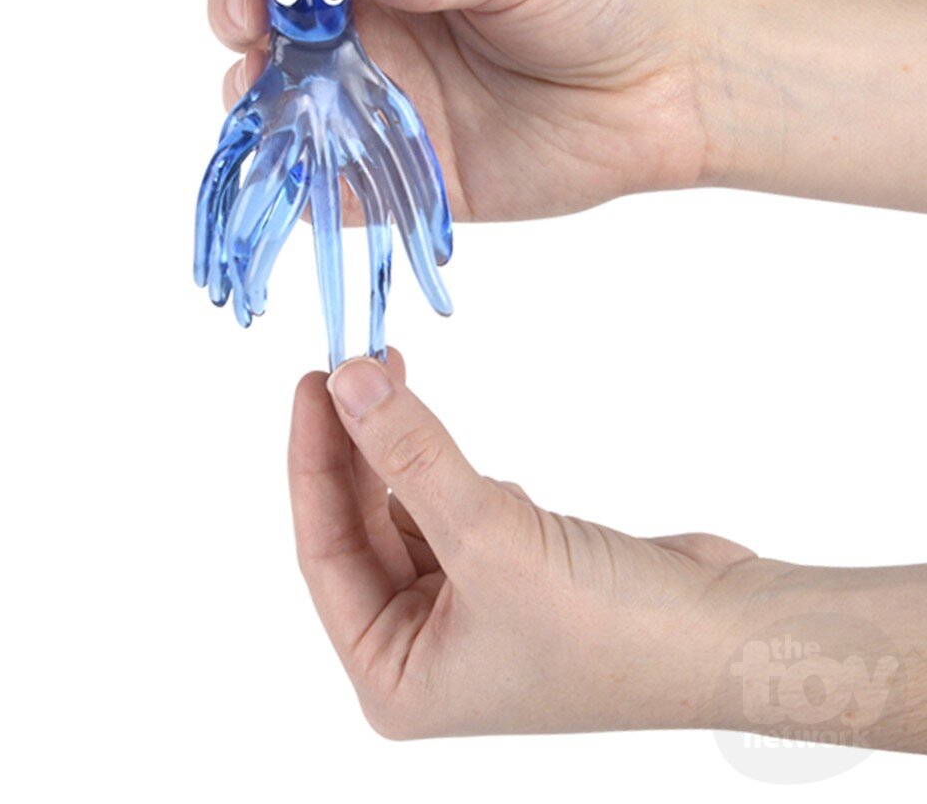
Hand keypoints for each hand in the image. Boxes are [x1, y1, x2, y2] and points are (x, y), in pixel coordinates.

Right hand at [209, 0, 709, 221]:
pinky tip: (293, 177)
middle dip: (246, 26)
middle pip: (284, 35)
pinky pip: (348, 188)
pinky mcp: (418, 176)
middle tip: (248, 28)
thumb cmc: (607, 0)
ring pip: (300, 111)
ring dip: (264, 105)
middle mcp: (387, 39)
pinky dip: (310, 188)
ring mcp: (396, 110)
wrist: (671, 90)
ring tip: (258, 96)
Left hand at [288, 348, 759, 736]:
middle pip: (361, 525)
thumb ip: (411, 454)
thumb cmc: (613, 629)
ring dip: (406, 451)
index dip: (312, 461)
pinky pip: (452, 509)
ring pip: (407, 510)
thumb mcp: (489, 535)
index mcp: (394, 675)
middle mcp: (420, 650)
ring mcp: (465, 612)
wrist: (728, 633)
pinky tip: (480, 469)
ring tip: (399, 381)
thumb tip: (349, 380)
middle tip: (353, 365)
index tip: (314, 383)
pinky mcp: (506, 575)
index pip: (324, 551)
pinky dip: (456, 475)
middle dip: (357, 444)